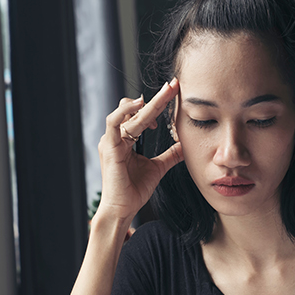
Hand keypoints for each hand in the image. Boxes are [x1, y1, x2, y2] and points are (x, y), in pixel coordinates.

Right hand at [95, 78, 182, 222]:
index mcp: (125, 139)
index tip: (175, 91)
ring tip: (165, 96)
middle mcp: (116, 136)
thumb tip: (185, 144)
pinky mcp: (109, 147)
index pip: (142, 114)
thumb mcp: (158, 167)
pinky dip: (126, 112)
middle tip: (174, 85)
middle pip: (136, 109)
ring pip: (128, 113)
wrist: (123, 209)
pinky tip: (141, 105)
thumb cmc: (134, 190)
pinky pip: (114, 122)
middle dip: (157, 97)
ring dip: (147, 104)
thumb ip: (170, 154)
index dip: (159, 102)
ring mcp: (111, 140)